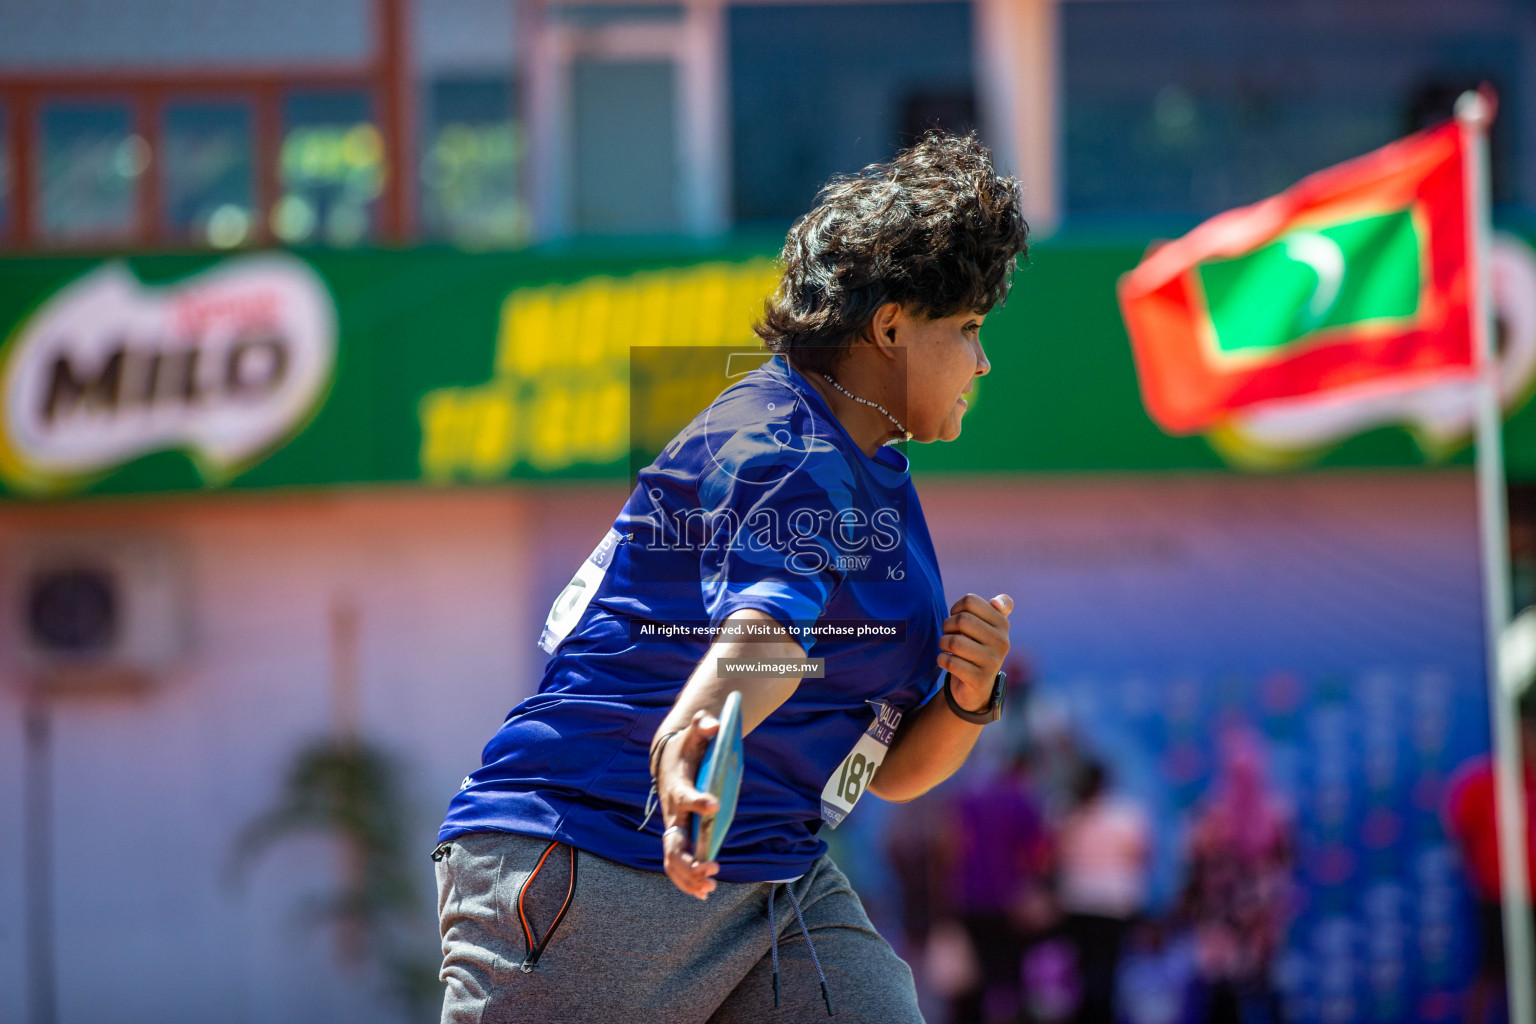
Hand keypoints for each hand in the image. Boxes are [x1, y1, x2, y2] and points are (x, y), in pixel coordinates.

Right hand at [655, 708, 721, 898]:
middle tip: (711, 866)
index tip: (714, 804)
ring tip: (710, 887)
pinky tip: (704, 892)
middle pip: (673, 843)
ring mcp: (674, 829)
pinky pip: (678, 866)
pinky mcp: (679, 839)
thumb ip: (703, 727)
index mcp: (678, 790)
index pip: (685, 797)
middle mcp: (672, 815)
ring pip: (673, 861)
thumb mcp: (695, 734)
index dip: (698, 802)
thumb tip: (714, 724)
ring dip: (689, 877)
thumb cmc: (687, 749)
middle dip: (689, 859)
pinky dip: (688, 881)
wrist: (669, 761)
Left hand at [937, 593, 1012, 712]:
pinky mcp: (980, 679)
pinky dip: (942, 659)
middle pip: (961, 620)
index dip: (956, 608)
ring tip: (947, 648)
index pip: (970, 601)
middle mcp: (1002, 642)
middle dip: (947, 626)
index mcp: (1003, 624)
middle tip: (949, 634)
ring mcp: (993, 662)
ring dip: (943, 643)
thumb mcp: (991, 626)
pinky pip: (951, 662)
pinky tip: (946, 661)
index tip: (956, 617)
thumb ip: (1000, 607)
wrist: (977, 687)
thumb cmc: (978, 648)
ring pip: (954, 642)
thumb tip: (996, 602)